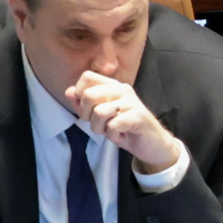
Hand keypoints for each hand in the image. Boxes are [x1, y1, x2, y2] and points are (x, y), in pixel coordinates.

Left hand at [64, 69, 185, 175]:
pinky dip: (113, 135)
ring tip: (111, 131)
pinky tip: (122, 135)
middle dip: (87, 115)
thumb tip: (69, 91)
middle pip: (89, 94)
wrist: (152, 146)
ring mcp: (132, 101)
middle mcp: (123, 89)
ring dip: (100, 128)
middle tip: (98, 124)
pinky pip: (113, 125)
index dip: (80, 95)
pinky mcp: (139, 116)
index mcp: (113, 86)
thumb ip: (83, 104)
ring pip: (100, 112)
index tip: (88, 110)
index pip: (87, 77)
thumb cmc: (125, 130)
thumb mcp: (99, 118)